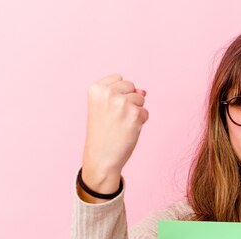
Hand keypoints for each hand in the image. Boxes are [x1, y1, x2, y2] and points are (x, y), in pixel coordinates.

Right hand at [81, 74, 148, 191]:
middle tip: (115, 118)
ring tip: (121, 124)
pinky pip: (145, 113)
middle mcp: (108, 93)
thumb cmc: (103, 133)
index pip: (118, 78)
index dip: (118, 93)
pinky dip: (140, 122)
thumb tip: (144, 92)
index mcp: (96, 89)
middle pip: (131, 86)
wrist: (101, 157)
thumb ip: (121, 94)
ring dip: (135, 111)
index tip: (109, 108)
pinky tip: (127, 131)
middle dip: (128, 100)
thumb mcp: (103, 107)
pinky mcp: (135, 115)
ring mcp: (122, 103)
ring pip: (140, 99)